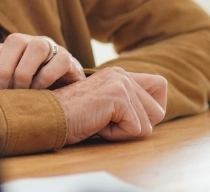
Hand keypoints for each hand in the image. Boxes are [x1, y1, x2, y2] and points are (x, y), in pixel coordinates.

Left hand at [0, 33, 84, 90]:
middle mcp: (29, 41)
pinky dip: (44, 79)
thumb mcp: (9, 85)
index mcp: (10, 46)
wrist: (63, 88)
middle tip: (1, 96)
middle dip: (3, 73)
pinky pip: (57, 63)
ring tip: (20, 93)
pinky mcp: (67, 58)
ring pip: (36, 47)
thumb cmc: (29, 88)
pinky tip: (39, 93)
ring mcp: (50, 47)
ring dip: (24, 74)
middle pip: (13, 43)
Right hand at [51, 67, 166, 144]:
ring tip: (98, 121)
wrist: (49, 117)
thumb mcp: (107, 107)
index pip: (160, 85)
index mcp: (120, 74)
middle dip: (136, 125)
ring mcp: (121, 84)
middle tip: (107, 120)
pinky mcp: (118, 97)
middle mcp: (122, 74)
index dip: (152, 106)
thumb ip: (129, 103)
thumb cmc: (74, 118)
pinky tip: (96, 124)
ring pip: (147, 125)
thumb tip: (158, 112)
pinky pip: (135, 130)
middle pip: (158, 111)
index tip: (128, 115)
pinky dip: (115, 135)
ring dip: (122, 132)